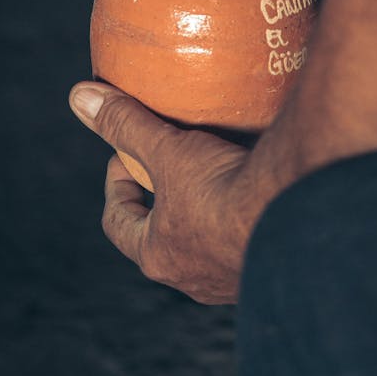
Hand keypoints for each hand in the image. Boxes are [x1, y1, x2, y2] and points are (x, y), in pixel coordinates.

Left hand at [68, 81, 267, 303]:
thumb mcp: (167, 150)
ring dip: (204, 212)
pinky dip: (244, 216)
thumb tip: (79, 96)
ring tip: (215, 170)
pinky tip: (258, 186)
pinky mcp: (270, 267)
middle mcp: (193, 278)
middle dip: (163, 199)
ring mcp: (233, 279)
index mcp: (157, 255)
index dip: (116, 186)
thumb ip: (125, 124)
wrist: (296, 218)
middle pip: (163, 235)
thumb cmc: (220, 190)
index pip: (120, 223)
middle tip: (172, 161)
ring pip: (207, 244)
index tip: (125, 156)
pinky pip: (248, 241)